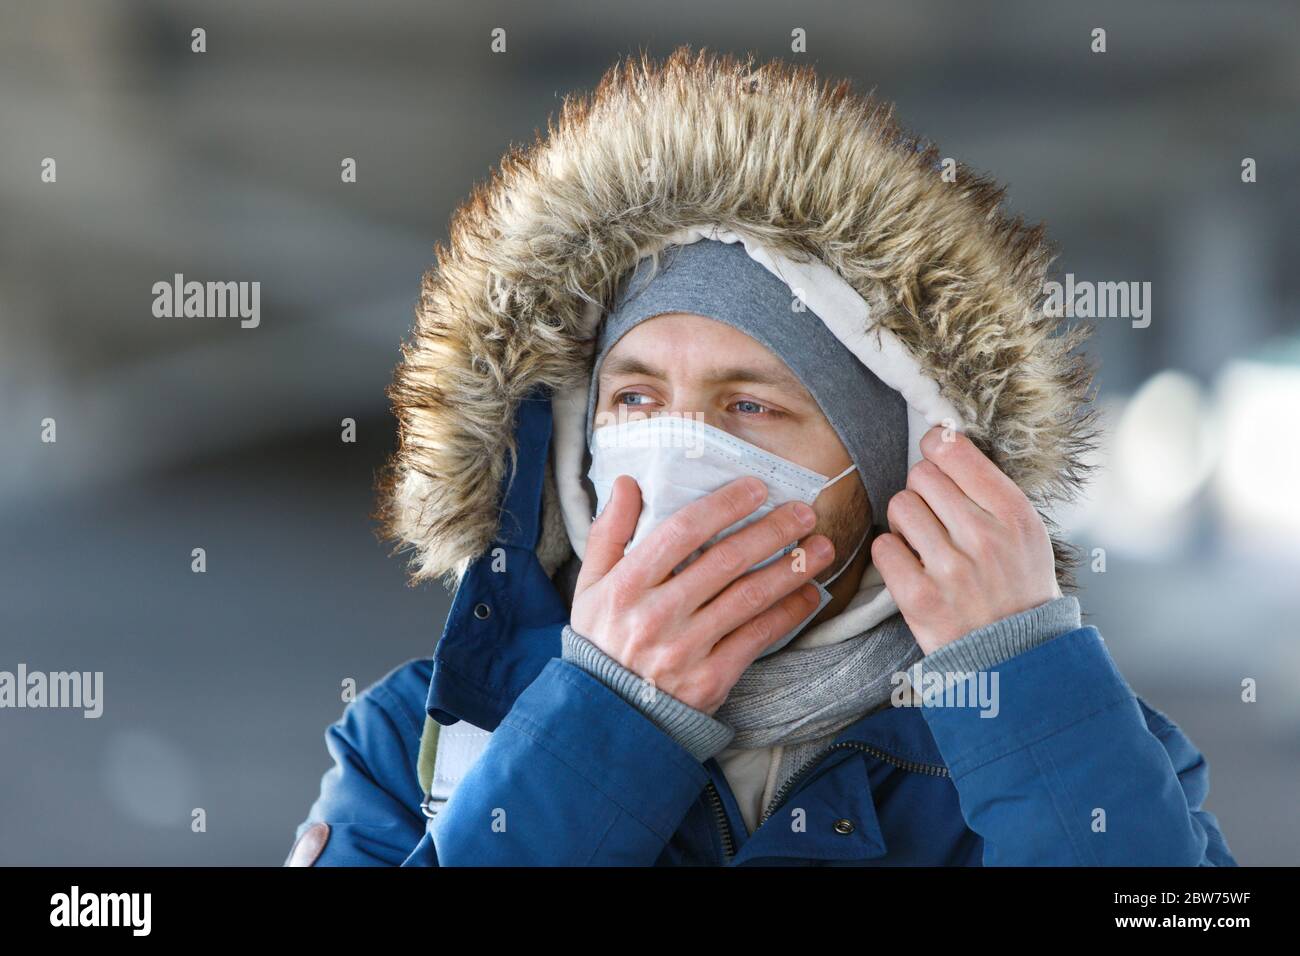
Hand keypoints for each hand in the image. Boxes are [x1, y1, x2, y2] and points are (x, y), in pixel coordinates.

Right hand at [570, 474, 835, 713]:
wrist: (611, 714)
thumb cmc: (602, 640)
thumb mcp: (590, 586)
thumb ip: (608, 533)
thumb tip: (627, 482)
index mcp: (626, 586)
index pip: (681, 532)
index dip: (723, 506)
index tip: (756, 488)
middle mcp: (657, 615)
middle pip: (725, 561)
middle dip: (771, 531)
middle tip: (804, 513)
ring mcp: (686, 649)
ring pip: (749, 598)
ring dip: (791, 570)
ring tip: (820, 549)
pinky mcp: (711, 678)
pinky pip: (757, 638)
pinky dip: (788, 614)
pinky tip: (809, 595)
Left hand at [871, 425, 1060, 654]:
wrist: (1018, 655)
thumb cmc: (1017, 587)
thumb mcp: (1025, 532)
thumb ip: (988, 490)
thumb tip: (943, 444)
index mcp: (1013, 513)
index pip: (953, 451)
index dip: (936, 448)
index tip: (935, 458)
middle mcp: (983, 536)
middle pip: (921, 475)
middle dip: (922, 491)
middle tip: (935, 516)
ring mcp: (950, 568)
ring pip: (899, 506)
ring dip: (905, 522)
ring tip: (924, 544)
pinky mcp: (919, 597)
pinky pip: (883, 547)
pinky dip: (892, 555)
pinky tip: (912, 568)